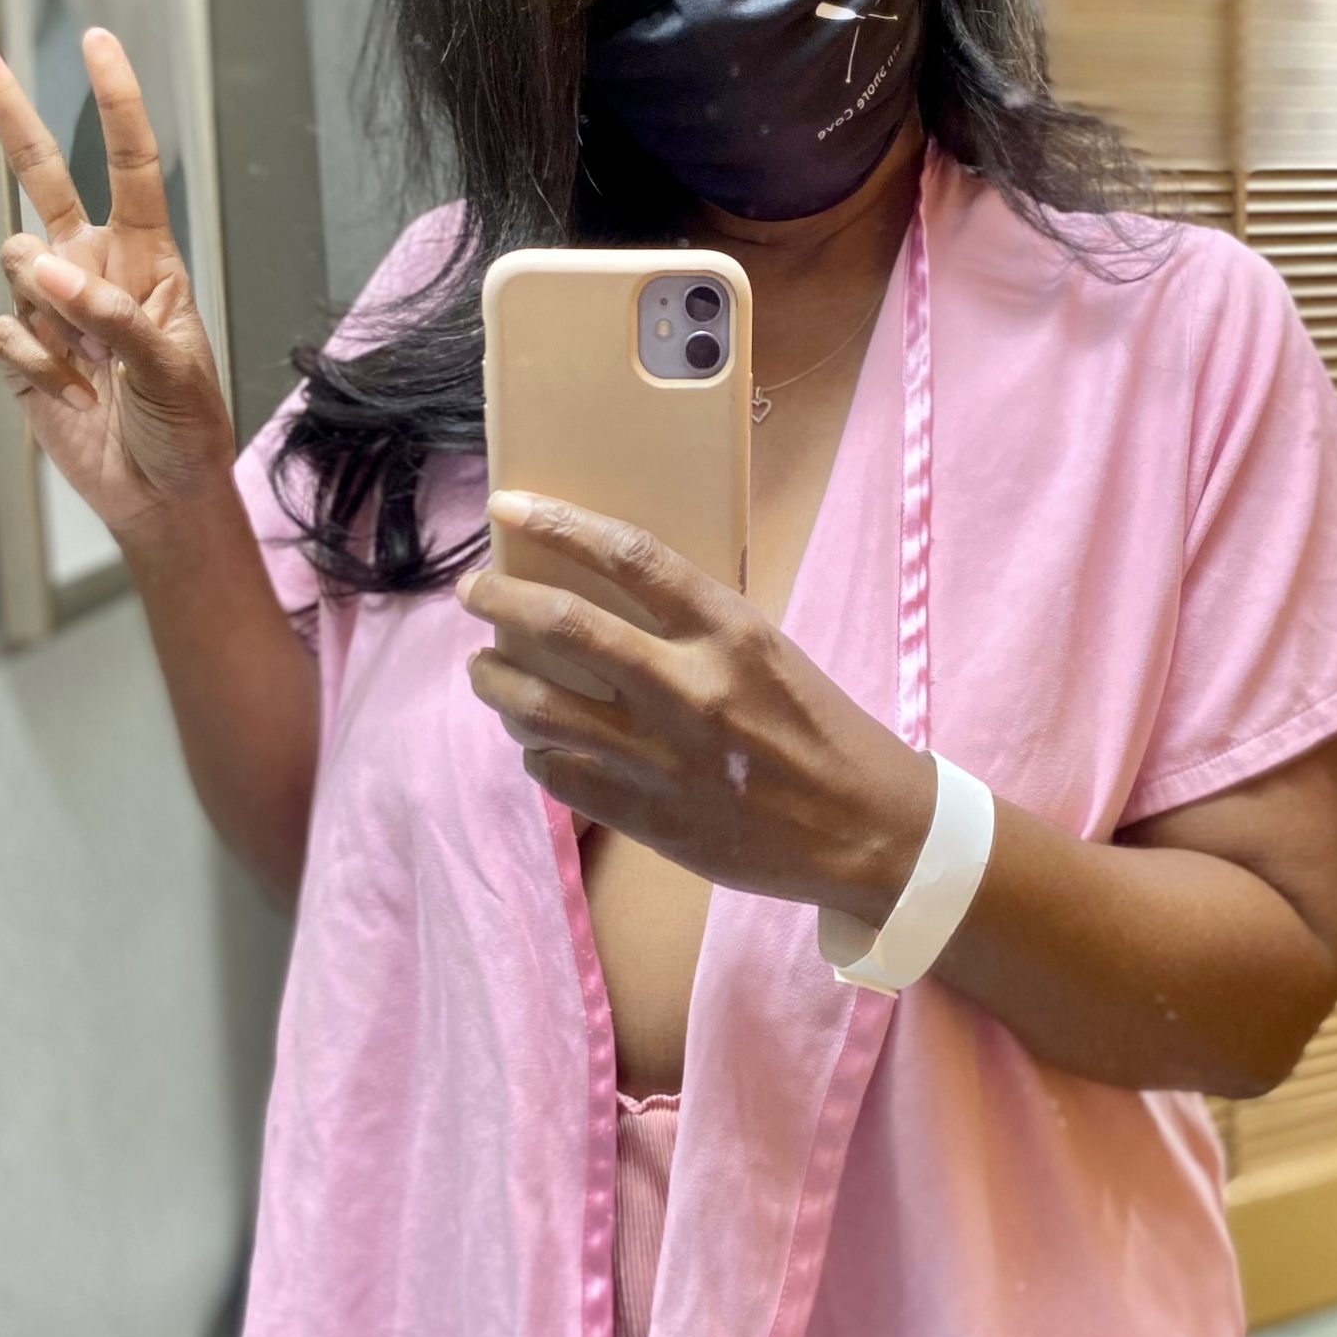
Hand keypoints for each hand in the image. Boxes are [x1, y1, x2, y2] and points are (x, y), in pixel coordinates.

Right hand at [0, 23, 233, 537]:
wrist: (158, 492)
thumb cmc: (185, 426)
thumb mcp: (171, 368)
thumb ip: (113, 313)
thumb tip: (47, 268)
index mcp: (147, 256)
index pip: (129, 165)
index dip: (113, 103)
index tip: (97, 44)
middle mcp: (94, 265)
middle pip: (39, 171)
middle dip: (2, 105)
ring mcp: (53, 302)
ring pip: (16, 261)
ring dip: (51, 312)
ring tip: (95, 368)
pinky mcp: (23, 345)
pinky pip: (6, 329)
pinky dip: (38, 365)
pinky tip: (71, 394)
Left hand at [458, 492, 934, 922]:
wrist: (863, 829)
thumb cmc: (818, 728)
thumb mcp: (766, 652)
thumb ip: (693, 628)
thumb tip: (604, 601)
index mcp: (730, 632)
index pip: (629, 556)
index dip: (558, 523)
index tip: (508, 507)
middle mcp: (690, 687)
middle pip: (562, 626)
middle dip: (499, 600)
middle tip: (474, 592)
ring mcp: (661, 756)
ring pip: (540, 706)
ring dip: (495, 681)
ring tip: (485, 669)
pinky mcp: (647, 816)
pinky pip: (557, 772)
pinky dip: (535, 748)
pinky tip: (537, 740)